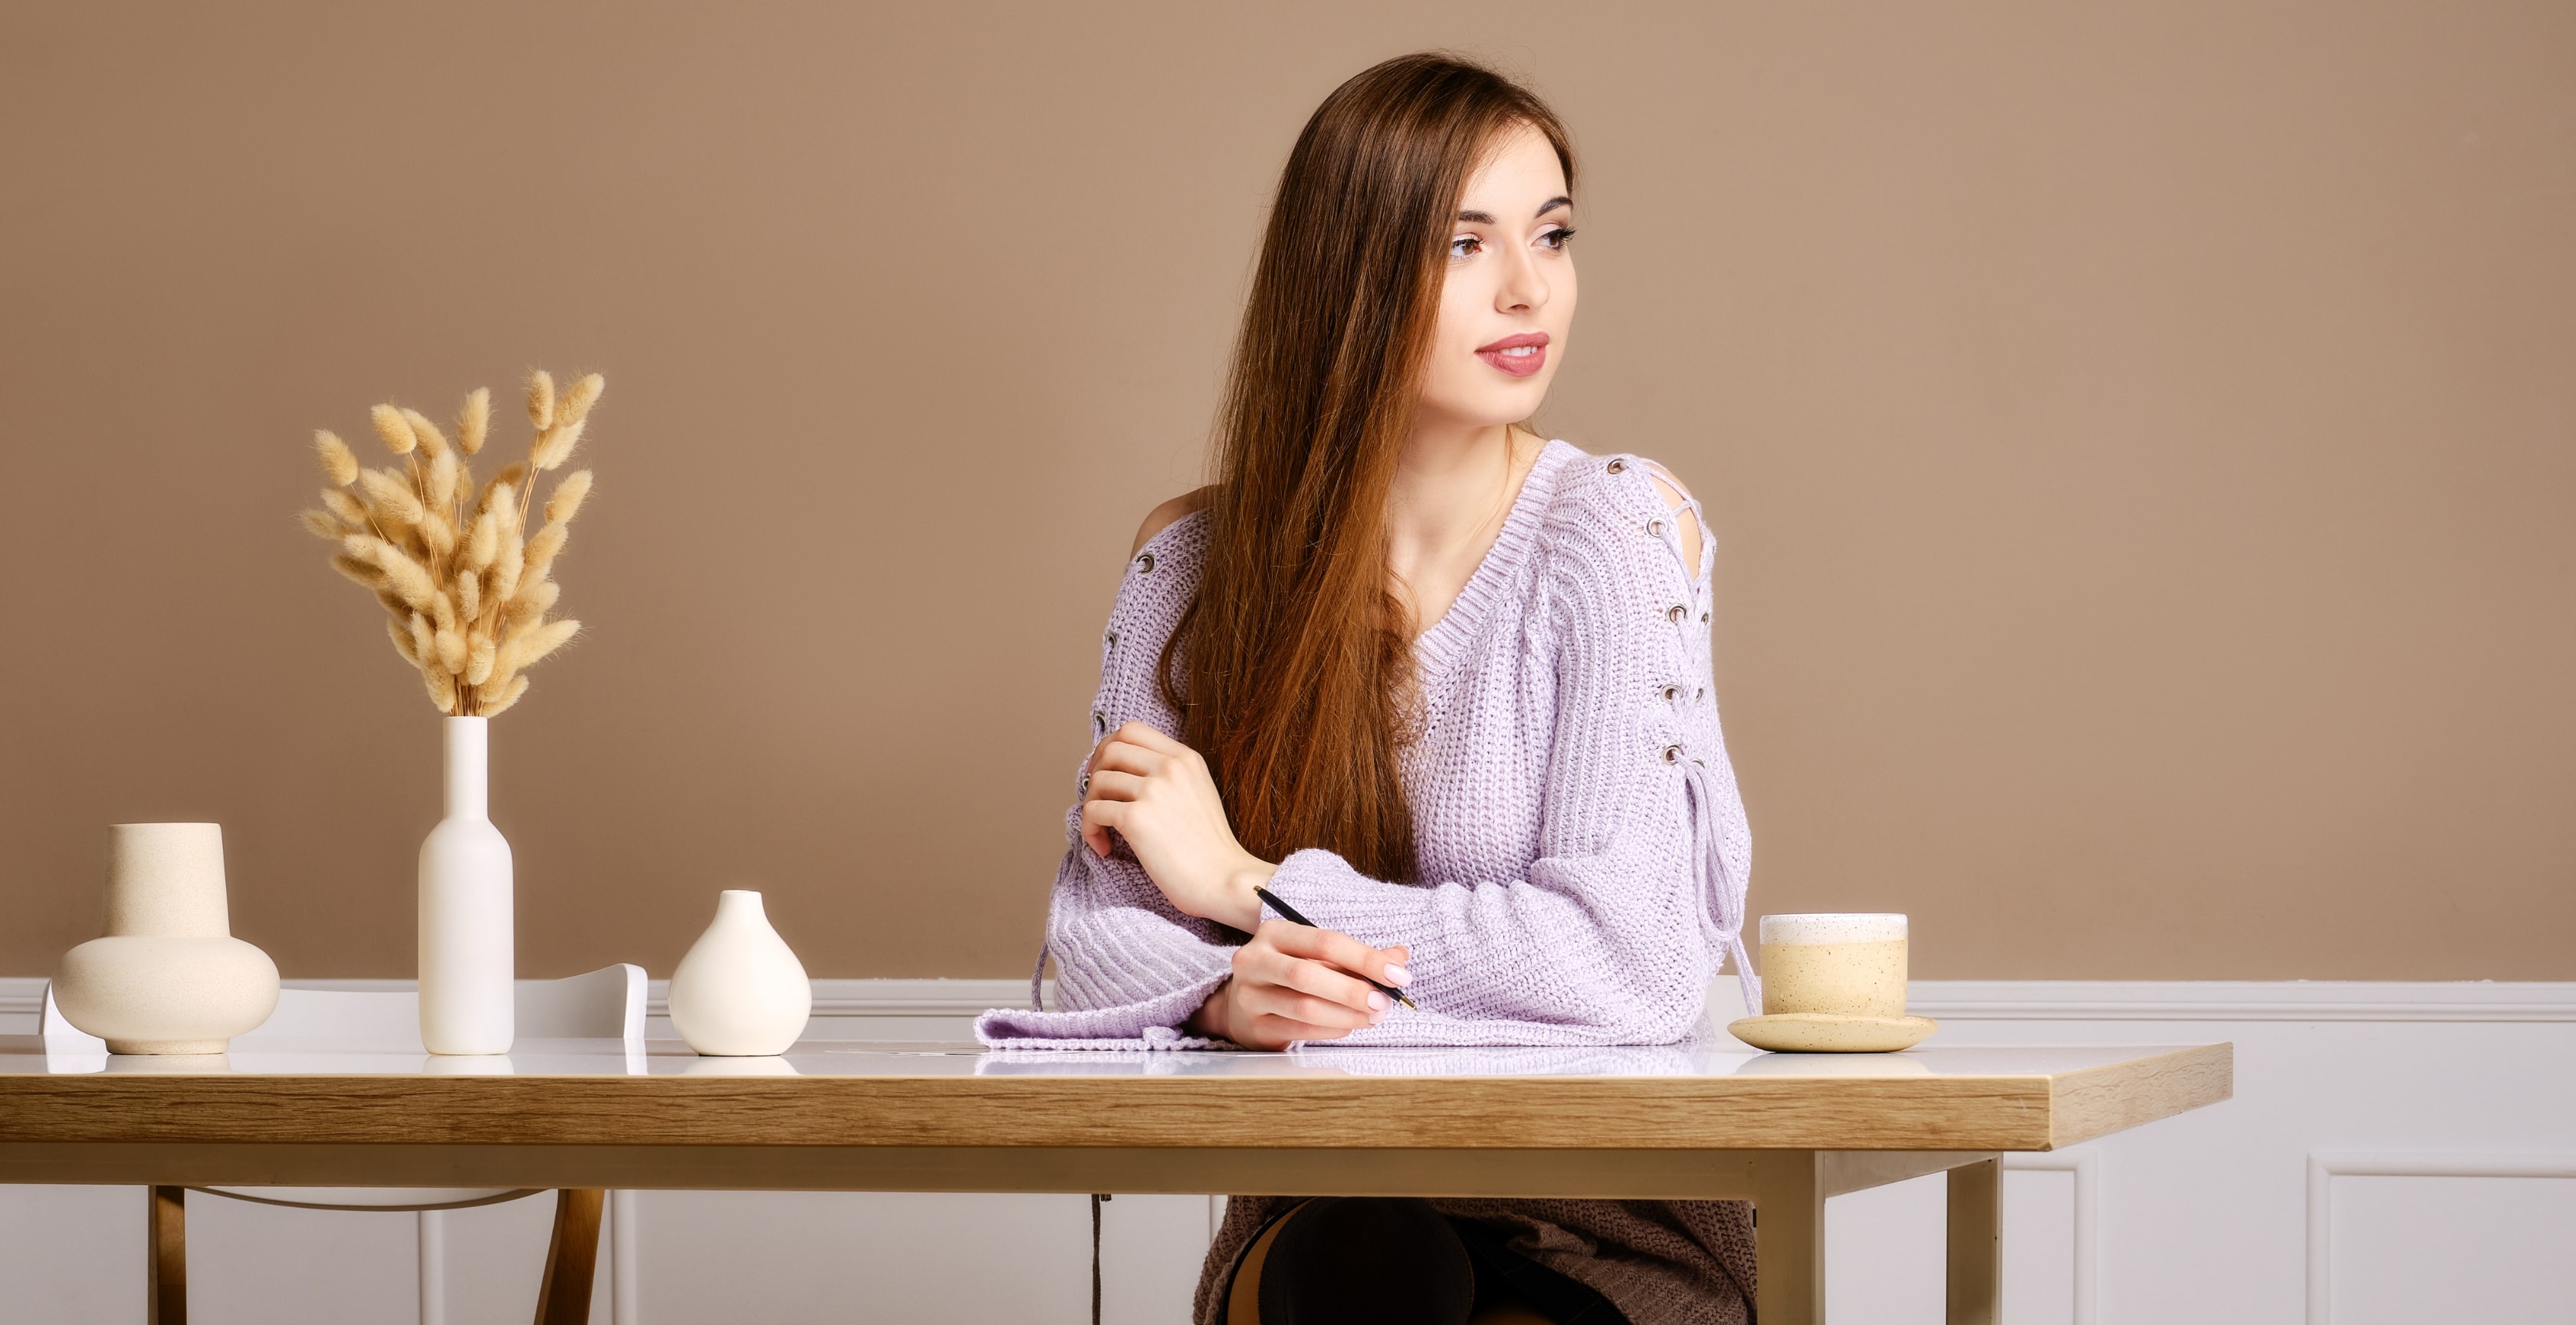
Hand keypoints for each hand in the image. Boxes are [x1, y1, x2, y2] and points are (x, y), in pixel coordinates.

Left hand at [1081, 722, 1267, 929]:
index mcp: (1186, 758)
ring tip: (1103, 830)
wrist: (1224, 879)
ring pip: (1098, 781)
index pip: (1132, 730)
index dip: (1108, 747)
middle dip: (1094, 773)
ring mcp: (1153, 790)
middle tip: (1098, 800)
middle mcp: (1170, 767)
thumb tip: (1122, 773)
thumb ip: (1169, 776)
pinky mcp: (1137, 818)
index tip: (1104, 770)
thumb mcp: (1198, 793)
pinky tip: (1104, 848)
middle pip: (1111, 749)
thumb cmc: (1209, 848)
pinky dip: (1090, 831)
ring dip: (1091, 806)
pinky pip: (1093, 812)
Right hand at [1186, 921, 1413, 1048]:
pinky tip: (1349, 1026)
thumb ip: (1357, 958)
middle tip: (1385, 1001)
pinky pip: (1301, 1031)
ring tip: (1373, 1016)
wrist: (1240, 1004)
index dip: (1366, 958)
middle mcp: (1256, 960)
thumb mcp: (1317, 957)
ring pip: (1306, 1007)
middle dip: (1354, 990)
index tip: (1399, 973)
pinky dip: (1333, 1030)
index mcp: (1275, 933)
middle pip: (1309, 975)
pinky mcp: (1255, 1026)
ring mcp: (1251, 995)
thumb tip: (1399, 957)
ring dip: (1347, 1015)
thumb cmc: (1289, 975)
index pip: (1326, 942)